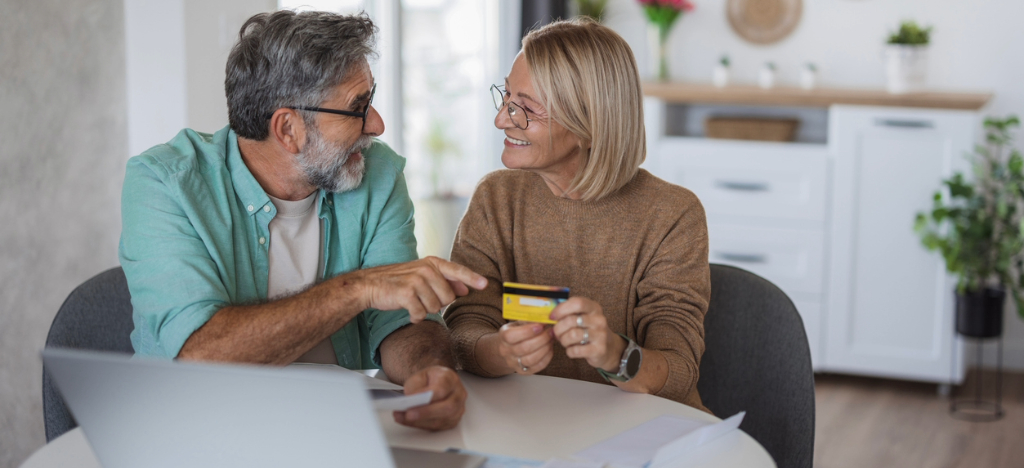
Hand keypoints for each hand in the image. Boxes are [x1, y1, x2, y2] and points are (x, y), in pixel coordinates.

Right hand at [344, 256, 486, 322]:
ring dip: (425, 310)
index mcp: (432, 263)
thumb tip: (465, 288)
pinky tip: (407, 310)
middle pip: (449, 297)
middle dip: (438, 303)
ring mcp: (416, 281)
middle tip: (422, 298)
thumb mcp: (422, 275)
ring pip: (436, 307)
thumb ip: (445, 281)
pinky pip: (421, 313)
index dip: (472, 279)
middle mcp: (426, 269)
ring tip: (413, 302)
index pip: (457, 271)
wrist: (370, 285)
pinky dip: (415, 316)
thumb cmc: (397, 281)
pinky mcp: (407, 293)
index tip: (485, 284)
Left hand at [393, 366, 466, 430]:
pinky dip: (421, 425)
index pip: (442, 389)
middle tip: (408, 414)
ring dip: (420, 421)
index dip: (427, 395)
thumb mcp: (418, 376)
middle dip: (426, 412)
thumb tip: (411, 399)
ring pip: (442, 420)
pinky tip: (409, 421)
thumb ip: (415, 386)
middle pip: (447, 407)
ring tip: (403, 418)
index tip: (412, 399)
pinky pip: (438, 427)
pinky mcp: (452, 421)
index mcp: (450, 379)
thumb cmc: (429, 380)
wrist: (434, 383)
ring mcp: (458, 409)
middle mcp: (458, 394)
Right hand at [495, 321, 553, 374]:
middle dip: (541, 339)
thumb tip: (544, 315)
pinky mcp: (523, 371)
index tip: (541, 325)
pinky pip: (536, 367)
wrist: (508, 348)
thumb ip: (529, 319)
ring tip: (551, 340)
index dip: (527, 331)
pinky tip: (550, 349)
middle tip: (551, 332)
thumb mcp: (518, 323)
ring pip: (531, 359)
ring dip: (545, 349)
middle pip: (524, 348)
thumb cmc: (517, 332)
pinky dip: (546, 358)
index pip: (511, 336)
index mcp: (503, 336)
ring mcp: (513, 363)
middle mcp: (506, 351)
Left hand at [550, 297, 625, 371]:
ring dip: (563, 340)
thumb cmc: (589, 330)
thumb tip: (550, 314)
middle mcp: (599, 320)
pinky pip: (575, 350)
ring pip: (572, 335)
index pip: (577, 303)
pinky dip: (569, 351)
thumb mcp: (584, 316)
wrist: (609, 348)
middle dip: (558, 328)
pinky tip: (572, 349)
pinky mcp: (599, 350)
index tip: (552, 316)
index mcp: (594, 308)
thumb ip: (569, 312)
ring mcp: (600, 335)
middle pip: (571, 320)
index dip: (561, 309)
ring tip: (565, 341)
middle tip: (557, 333)